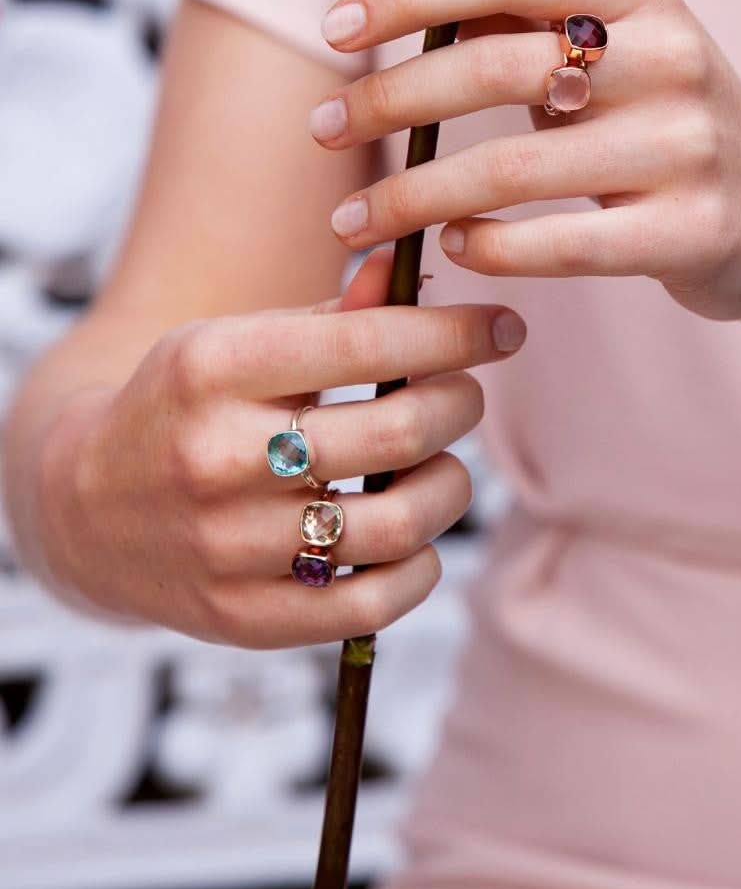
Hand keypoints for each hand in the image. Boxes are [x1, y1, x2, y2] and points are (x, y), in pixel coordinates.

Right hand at [37, 249, 526, 646]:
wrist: (87, 510)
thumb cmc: (181, 409)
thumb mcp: (232, 343)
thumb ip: (327, 316)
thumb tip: (407, 269)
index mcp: (213, 368)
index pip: (370, 343)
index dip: (458, 333)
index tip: (504, 328)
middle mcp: (218, 458)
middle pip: (399, 431)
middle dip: (462, 405)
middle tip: (465, 397)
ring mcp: (230, 548)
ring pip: (399, 522)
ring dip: (450, 486)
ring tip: (440, 466)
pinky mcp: (248, 618)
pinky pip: (374, 603)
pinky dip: (420, 569)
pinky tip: (414, 538)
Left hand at [310, 0, 740, 320]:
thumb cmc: (671, 129)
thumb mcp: (619, 51)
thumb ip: (531, 12)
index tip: (334, 32)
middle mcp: (670, 57)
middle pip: (495, 69)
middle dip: (389, 103)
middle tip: (321, 133)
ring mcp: (688, 147)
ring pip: (516, 170)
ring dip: (415, 196)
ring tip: (357, 224)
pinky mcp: (693, 231)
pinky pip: (567, 244)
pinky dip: (493, 247)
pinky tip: (452, 248)